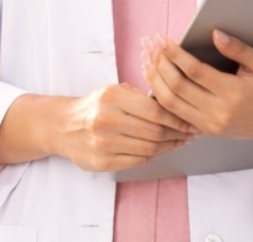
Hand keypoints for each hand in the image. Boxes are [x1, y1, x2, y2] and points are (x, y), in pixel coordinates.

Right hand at [52, 84, 196, 172]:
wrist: (63, 126)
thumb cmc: (94, 107)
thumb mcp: (112, 91)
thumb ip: (139, 96)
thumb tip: (173, 105)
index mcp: (111, 98)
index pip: (153, 110)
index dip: (176, 118)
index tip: (189, 121)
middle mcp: (106, 120)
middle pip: (154, 131)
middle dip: (177, 134)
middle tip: (189, 133)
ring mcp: (103, 143)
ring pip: (148, 148)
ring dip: (169, 147)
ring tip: (179, 142)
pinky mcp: (102, 162)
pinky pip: (137, 161)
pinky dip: (153, 156)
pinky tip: (161, 150)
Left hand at [142, 29, 252, 145]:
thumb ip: (238, 49)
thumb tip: (215, 34)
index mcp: (233, 93)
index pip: (195, 72)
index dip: (175, 54)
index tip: (162, 38)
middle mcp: (218, 112)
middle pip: (177, 88)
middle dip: (160, 64)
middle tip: (149, 45)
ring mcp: (210, 125)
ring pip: (172, 104)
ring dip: (155, 81)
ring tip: (147, 60)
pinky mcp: (206, 131)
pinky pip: (176, 115)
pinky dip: (162, 98)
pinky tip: (155, 82)